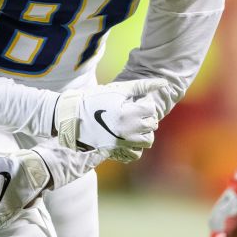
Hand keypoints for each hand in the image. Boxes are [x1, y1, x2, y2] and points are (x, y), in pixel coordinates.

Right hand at [53, 78, 168, 152]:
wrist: (72, 116)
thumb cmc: (94, 99)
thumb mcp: (118, 90)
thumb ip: (141, 86)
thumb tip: (164, 81)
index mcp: (129, 114)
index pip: (150, 108)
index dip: (144, 102)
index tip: (134, 100)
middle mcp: (128, 131)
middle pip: (152, 125)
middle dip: (146, 116)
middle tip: (133, 111)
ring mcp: (121, 143)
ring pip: (147, 141)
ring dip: (144, 132)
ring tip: (133, 125)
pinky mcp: (115, 151)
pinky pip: (135, 154)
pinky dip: (135, 147)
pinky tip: (128, 137)